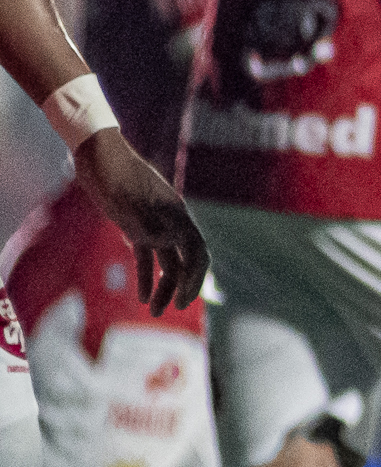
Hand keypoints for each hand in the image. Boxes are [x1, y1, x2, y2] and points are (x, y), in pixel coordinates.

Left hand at [76, 131, 205, 312]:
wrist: (98, 155)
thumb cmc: (114, 175)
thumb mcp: (130, 201)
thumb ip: (149, 222)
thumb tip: (167, 244)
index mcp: (177, 216)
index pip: (197, 254)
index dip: (194, 279)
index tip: (181, 301)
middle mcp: (171, 223)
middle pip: (185, 261)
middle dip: (180, 287)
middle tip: (170, 309)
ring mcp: (155, 224)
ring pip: (166, 262)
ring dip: (162, 287)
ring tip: (152, 311)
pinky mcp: (136, 226)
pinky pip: (147, 256)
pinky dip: (145, 275)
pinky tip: (139, 295)